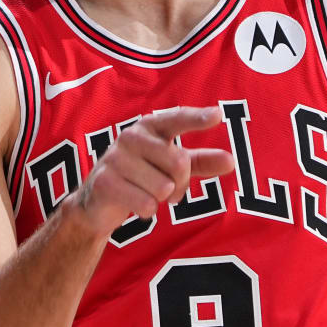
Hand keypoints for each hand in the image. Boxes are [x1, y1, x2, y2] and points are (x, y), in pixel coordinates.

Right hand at [73, 105, 233, 237]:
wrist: (96, 201)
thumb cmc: (140, 177)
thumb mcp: (170, 167)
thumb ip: (200, 162)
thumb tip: (230, 160)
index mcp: (149, 127)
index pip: (176, 119)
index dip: (196, 118)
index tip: (217, 115)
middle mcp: (131, 137)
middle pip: (179, 163)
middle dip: (180, 185)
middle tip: (168, 190)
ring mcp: (115, 158)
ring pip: (163, 187)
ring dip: (161, 200)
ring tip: (148, 195)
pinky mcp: (105, 182)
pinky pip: (146, 203)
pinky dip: (147, 211)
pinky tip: (134, 204)